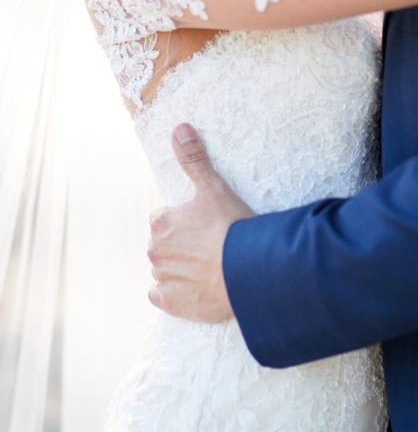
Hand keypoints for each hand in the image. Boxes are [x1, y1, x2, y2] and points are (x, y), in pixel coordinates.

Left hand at [147, 123, 253, 322]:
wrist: (247, 271)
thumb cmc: (232, 226)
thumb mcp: (213, 187)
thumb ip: (193, 158)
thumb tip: (178, 128)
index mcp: (161, 224)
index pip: (163, 219)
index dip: (184, 221)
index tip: (204, 224)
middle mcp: (155, 251)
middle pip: (162, 244)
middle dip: (180, 244)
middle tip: (210, 245)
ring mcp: (163, 279)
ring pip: (163, 269)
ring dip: (179, 267)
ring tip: (208, 266)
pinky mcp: (171, 303)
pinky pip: (161, 296)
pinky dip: (174, 293)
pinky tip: (194, 287)